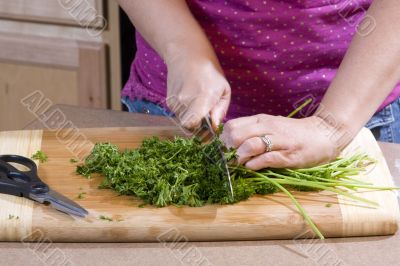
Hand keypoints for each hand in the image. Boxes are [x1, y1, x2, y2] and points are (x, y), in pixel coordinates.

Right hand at [166, 54, 230, 128]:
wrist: (187, 57)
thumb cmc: (210, 73)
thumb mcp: (224, 90)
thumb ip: (221, 110)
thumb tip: (215, 127)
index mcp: (202, 98)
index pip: (192, 124)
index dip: (201, 130)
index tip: (208, 126)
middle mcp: (185, 100)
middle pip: (189, 126)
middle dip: (198, 125)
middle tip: (205, 116)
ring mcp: (175, 101)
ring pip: (183, 121)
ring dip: (191, 118)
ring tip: (198, 104)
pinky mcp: (169, 102)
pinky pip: (178, 115)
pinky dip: (185, 112)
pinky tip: (190, 100)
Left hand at [220, 114, 345, 169]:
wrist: (323, 135)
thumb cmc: (292, 133)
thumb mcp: (270, 126)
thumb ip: (251, 131)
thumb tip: (229, 142)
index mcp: (261, 120)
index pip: (232, 126)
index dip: (223, 140)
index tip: (223, 150)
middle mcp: (268, 127)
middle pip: (237, 135)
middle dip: (228, 150)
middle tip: (229, 159)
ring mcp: (279, 140)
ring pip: (250, 145)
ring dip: (240, 157)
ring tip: (240, 164)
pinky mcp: (289, 155)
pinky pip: (267, 159)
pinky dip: (255, 164)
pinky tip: (252, 167)